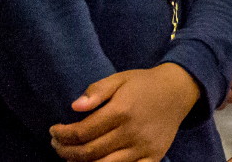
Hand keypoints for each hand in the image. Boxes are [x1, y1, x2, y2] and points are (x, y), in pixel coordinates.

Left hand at [48, 64, 200, 161]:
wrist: (177, 92)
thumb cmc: (143, 84)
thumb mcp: (119, 79)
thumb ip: (96, 91)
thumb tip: (74, 107)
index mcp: (121, 110)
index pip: (82, 131)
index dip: (63, 134)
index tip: (53, 131)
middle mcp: (132, 132)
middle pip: (90, 152)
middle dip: (66, 152)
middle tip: (57, 146)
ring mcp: (143, 148)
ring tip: (71, 158)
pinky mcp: (152, 157)